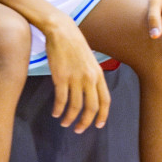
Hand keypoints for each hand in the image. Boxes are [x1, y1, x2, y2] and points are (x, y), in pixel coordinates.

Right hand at [41, 13, 109, 133]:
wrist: (62, 31)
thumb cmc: (75, 45)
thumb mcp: (90, 61)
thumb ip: (92, 76)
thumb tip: (90, 92)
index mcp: (99, 74)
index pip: (105, 100)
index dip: (103, 115)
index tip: (98, 125)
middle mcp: (89, 78)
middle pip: (91, 107)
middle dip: (85, 122)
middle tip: (79, 130)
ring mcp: (75, 78)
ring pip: (75, 106)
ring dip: (69, 118)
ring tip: (64, 123)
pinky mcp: (61, 77)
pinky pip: (61, 99)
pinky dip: (58, 109)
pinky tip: (55, 113)